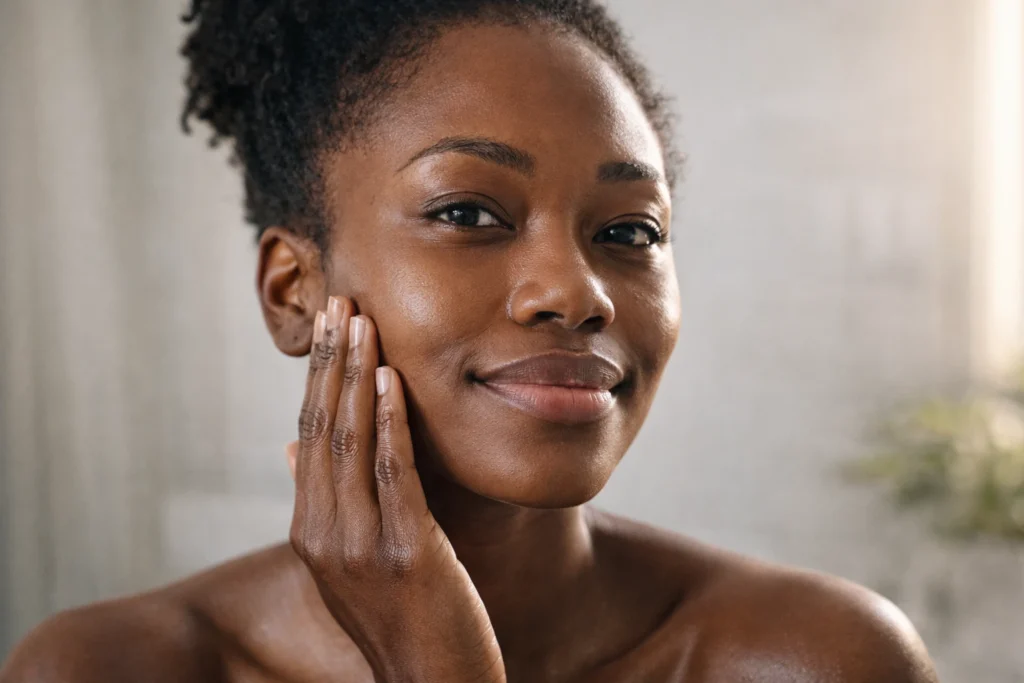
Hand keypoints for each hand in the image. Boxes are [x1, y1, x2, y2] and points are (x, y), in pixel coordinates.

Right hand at [288, 296, 505, 682]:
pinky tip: (390, 378)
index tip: (329, 324)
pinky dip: (390, 420)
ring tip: (362, 319)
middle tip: (340, 300)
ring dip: (356, 375)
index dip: (318, 376)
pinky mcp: (407, 550)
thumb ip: (324, 502)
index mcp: (312, 532)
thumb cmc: (402, 620)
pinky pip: (394, 472)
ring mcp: (361, 544)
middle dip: (331, 360)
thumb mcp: (350, 562)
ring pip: (350, 441)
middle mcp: (325, 534)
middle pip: (322, 427)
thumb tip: (291, 447)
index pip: (308, 435)